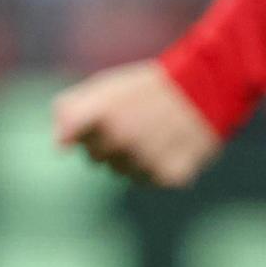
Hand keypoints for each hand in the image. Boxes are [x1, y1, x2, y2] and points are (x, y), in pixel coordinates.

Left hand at [52, 60, 223, 188]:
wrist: (205, 85)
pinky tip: (169, 146)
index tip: (96, 118)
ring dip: (133, 157)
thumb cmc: (148, 87)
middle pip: (95, 158)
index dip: (81, 128)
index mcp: (101, 113)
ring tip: (153, 132)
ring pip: (122, 173)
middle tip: (134, 120)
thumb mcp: (106, 85)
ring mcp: (145, 159)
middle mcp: (121, 139)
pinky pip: (149, 181)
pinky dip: (158, 167)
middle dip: (108, 142)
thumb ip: (72, 109)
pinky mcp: (169, 175)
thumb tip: (60, 145)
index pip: (71, 136)